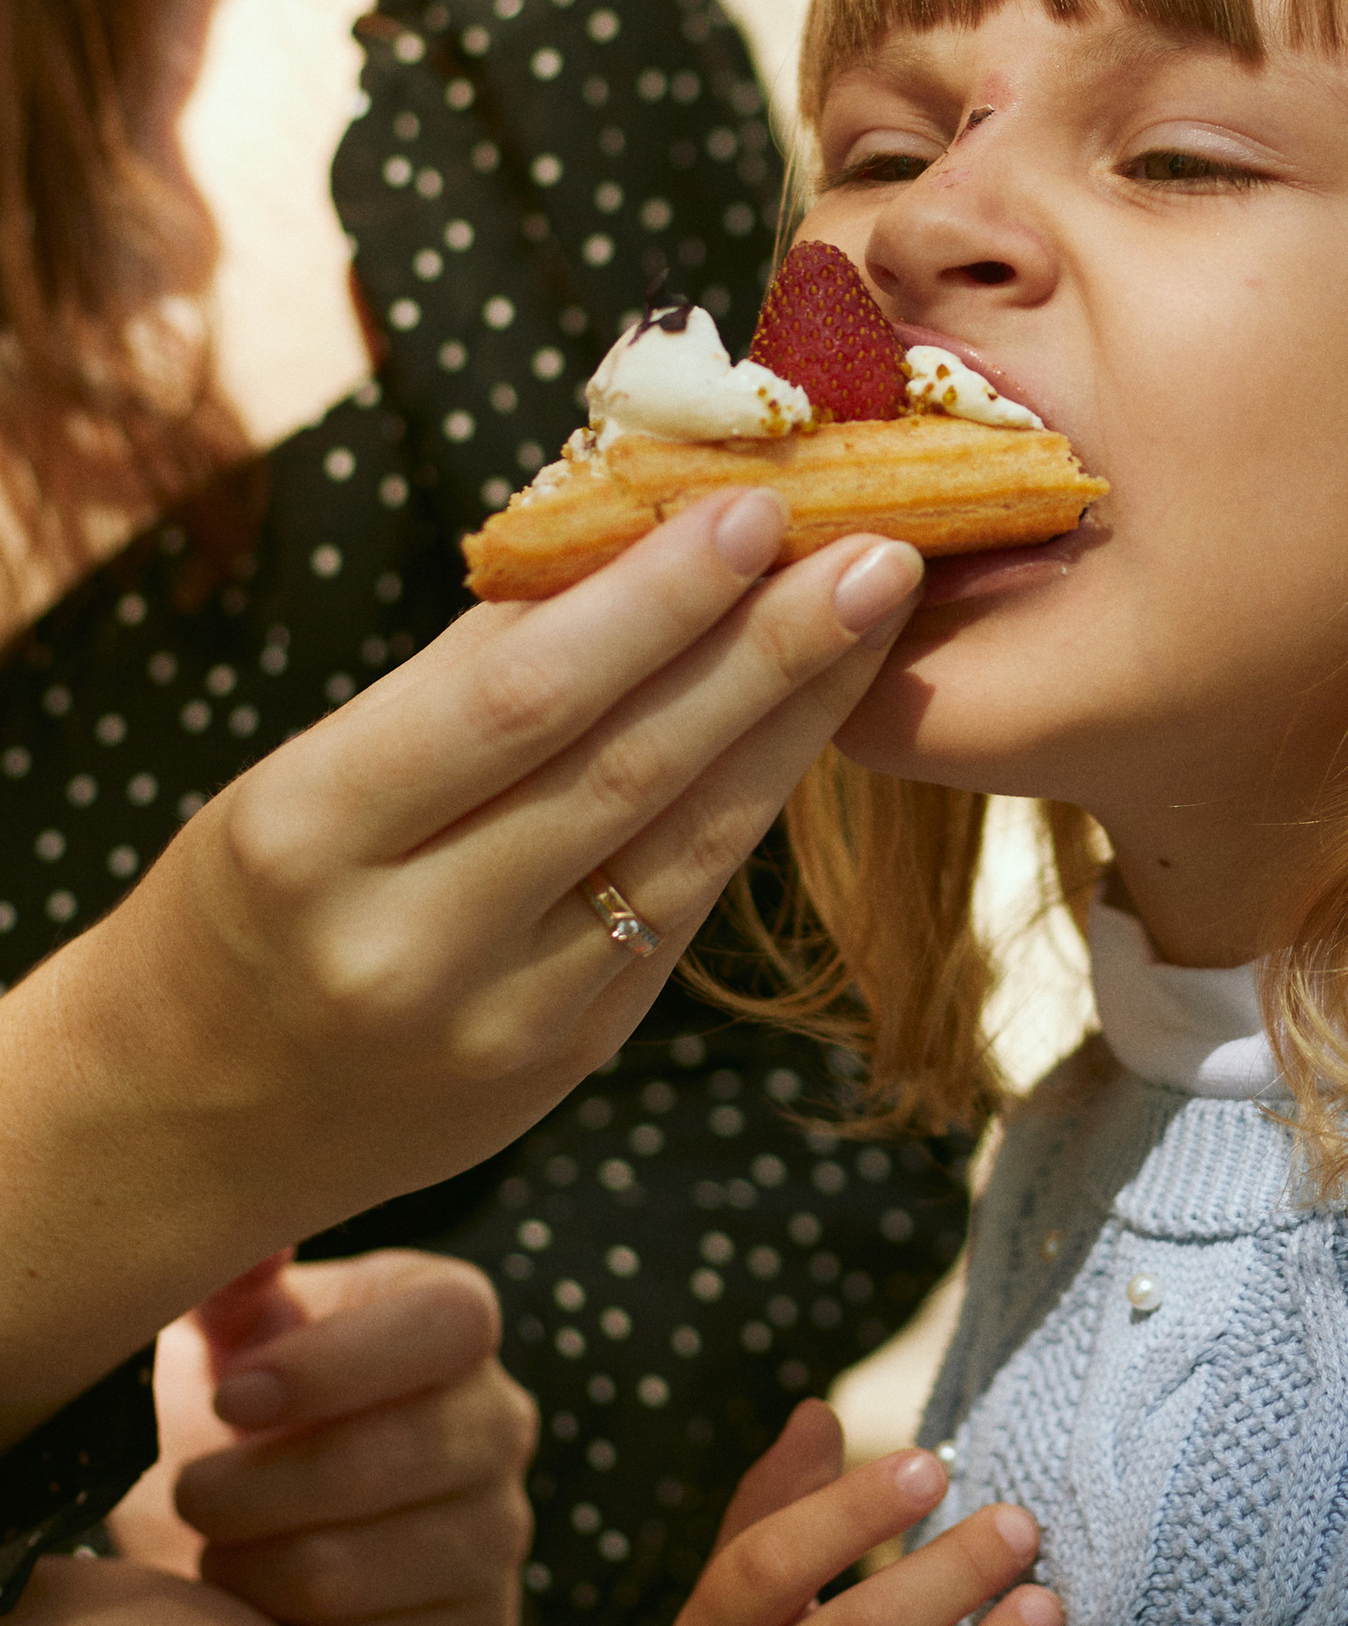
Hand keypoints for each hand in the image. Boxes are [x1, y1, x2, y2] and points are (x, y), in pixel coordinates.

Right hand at [2, 494, 924, 1440]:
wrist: (189, 1119)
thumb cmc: (248, 900)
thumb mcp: (303, 775)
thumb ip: (464, 673)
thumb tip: (628, 530)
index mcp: (312, 837)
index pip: (518, 699)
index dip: (653, 601)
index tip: (753, 506)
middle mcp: (411, 943)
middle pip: (628, 769)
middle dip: (770, 648)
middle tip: (879, 542)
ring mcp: (504, 1023)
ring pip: (686, 845)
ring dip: (798, 717)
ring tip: (880, 609)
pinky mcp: (571, 1062)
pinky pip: (683, 909)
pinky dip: (752, 799)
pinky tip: (813, 717)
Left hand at [110, 1250, 540, 1625]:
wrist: (248, 1529)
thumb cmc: (231, 1403)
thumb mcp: (224, 1327)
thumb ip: (233, 1279)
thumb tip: (258, 1246)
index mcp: (451, 1318)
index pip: (449, 1326)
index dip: (335, 1367)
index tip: (229, 1398)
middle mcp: (500, 1421)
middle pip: (391, 1459)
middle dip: (254, 1489)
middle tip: (189, 1493)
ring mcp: (502, 1534)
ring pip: (354, 1572)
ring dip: (252, 1573)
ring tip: (216, 1553)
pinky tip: (269, 1618)